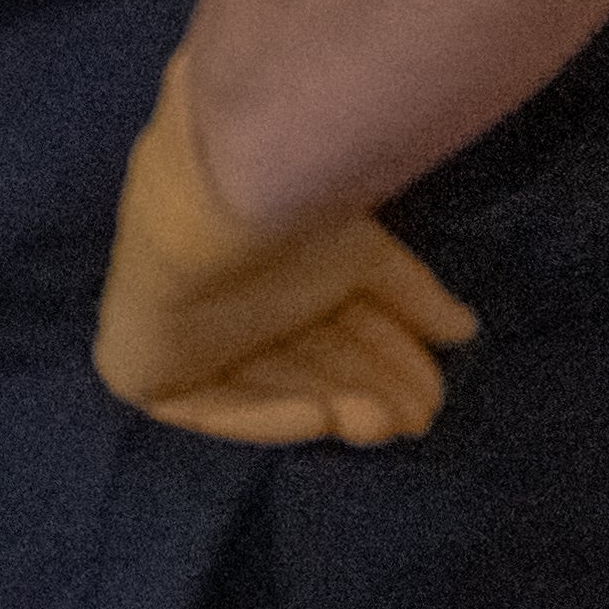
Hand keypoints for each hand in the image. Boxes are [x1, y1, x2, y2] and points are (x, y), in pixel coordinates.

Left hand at [92, 63, 476, 449]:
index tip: (435, 390)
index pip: (331, 327)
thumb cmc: (295, 209)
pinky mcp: (144, 369)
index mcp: (268, 266)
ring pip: (270, 388)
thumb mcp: (366, 255)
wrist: (223, 189)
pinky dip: (269, 413)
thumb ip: (411, 295)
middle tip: (419, 416)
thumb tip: (465, 332)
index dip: (385, 358)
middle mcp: (228, 302)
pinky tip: (322, 413)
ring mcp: (184, 337)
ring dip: (333, 405)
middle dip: (366, 390)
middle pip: (306, 363)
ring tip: (386, 420)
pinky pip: (212, 407)